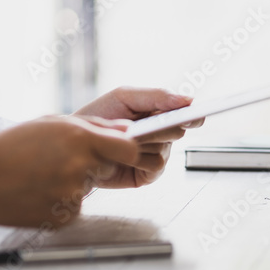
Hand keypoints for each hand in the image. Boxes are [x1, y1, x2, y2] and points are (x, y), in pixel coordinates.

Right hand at [0, 116, 143, 227]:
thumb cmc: (8, 148)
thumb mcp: (50, 123)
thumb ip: (94, 126)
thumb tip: (126, 130)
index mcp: (80, 139)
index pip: (131, 149)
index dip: (128, 149)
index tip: (120, 150)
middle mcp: (81, 167)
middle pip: (110, 167)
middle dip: (95, 162)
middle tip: (62, 159)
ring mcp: (73, 195)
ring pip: (90, 186)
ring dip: (76, 181)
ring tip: (43, 174)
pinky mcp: (64, 217)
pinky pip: (76, 206)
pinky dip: (62, 200)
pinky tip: (38, 192)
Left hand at [74, 87, 203, 185]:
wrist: (75, 140)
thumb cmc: (99, 115)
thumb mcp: (126, 97)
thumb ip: (157, 96)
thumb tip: (188, 99)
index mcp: (162, 114)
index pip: (188, 114)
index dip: (193, 115)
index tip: (195, 116)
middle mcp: (163, 135)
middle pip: (178, 131)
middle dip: (159, 128)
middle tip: (140, 127)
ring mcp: (157, 154)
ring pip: (166, 150)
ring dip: (144, 144)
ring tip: (122, 140)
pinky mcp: (147, 174)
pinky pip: (156, 166)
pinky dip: (141, 160)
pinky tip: (125, 156)